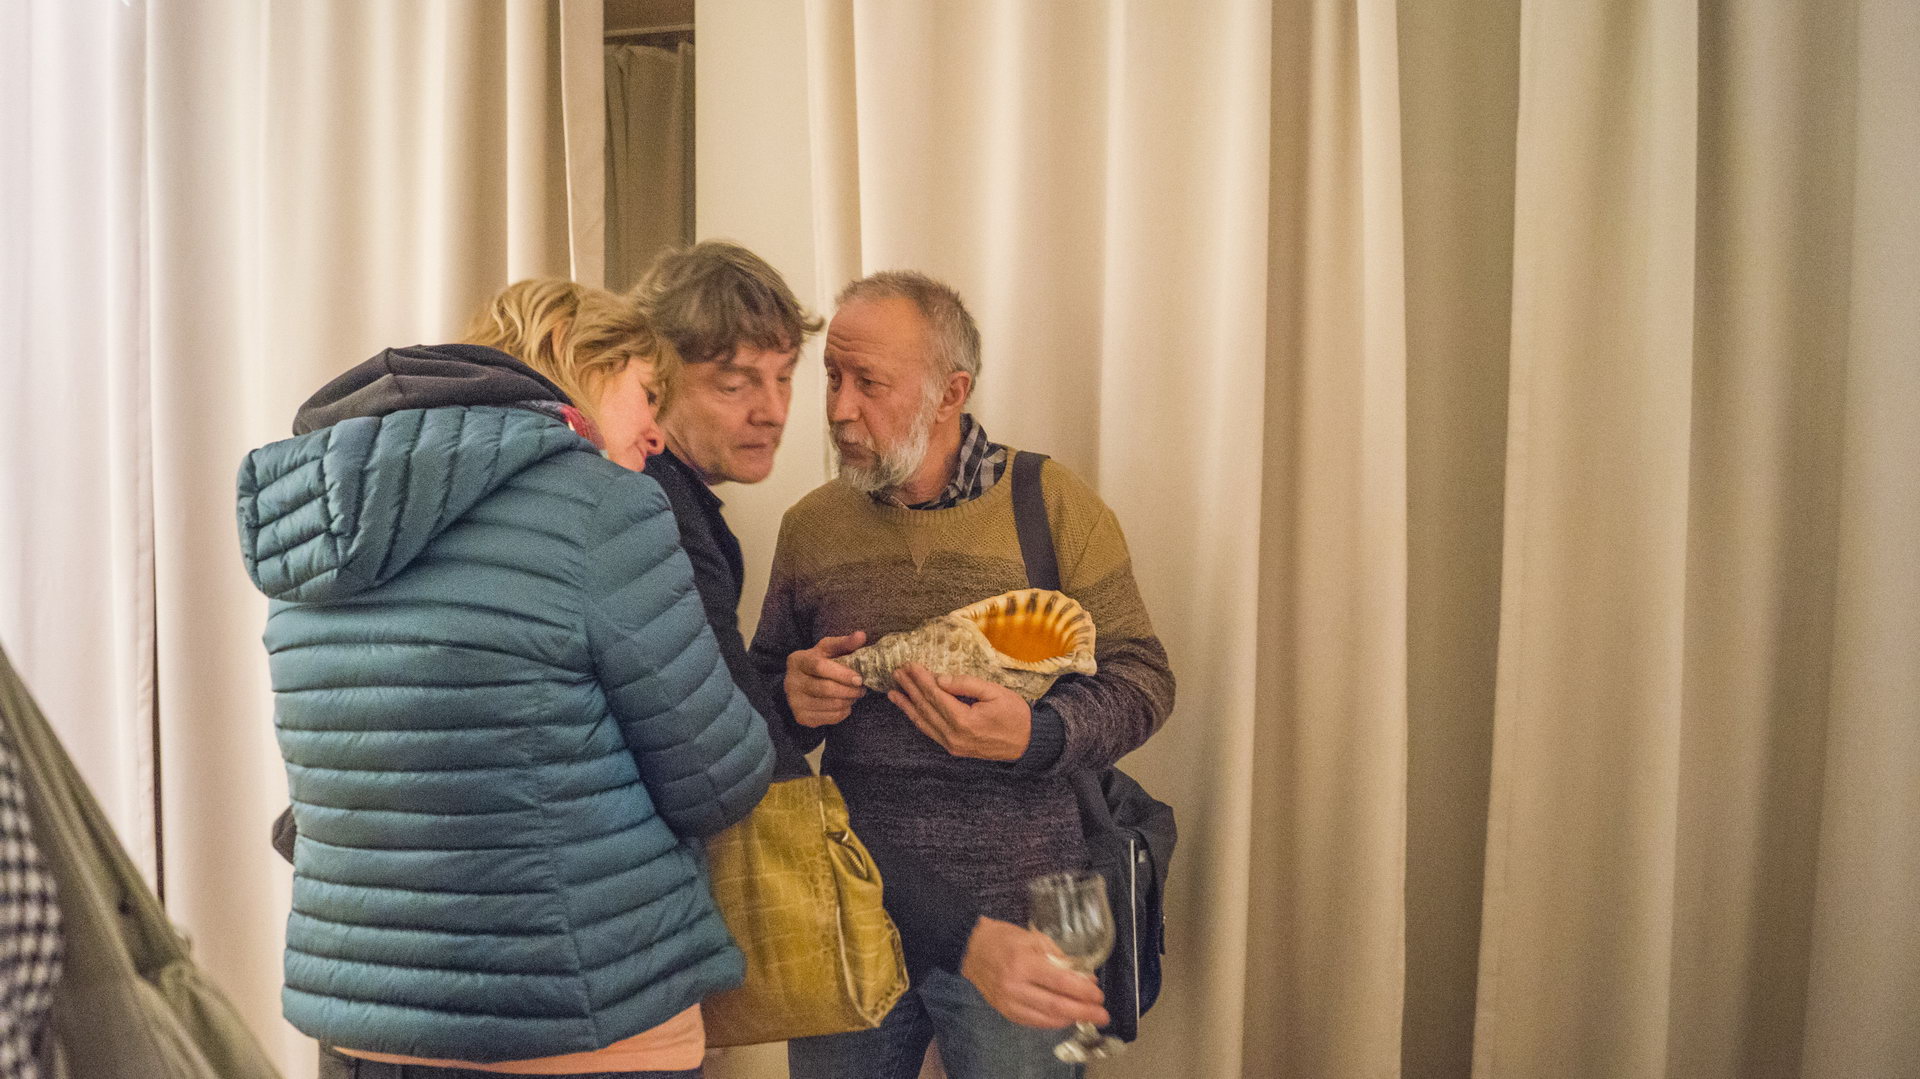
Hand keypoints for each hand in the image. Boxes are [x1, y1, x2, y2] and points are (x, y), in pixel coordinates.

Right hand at [785, 631, 867, 727]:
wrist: (800, 684)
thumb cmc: (819, 663)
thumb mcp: (828, 650)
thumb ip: (845, 643)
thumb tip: (861, 636)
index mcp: (797, 660)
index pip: (820, 667)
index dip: (842, 674)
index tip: (859, 678)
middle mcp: (791, 682)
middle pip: (825, 689)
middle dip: (849, 690)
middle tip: (862, 689)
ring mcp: (794, 702)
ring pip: (829, 705)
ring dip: (848, 701)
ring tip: (855, 695)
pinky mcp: (801, 717)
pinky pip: (829, 718)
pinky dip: (843, 712)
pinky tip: (845, 704)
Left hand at [888, 665, 1031, 760]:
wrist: (1028, 743)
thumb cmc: (1015, 715)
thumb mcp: (994, 692)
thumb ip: (965, 684)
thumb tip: (939, 679)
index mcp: (964, 720)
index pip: (935, 695)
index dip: (920, 679)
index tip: (909, 665)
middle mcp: (954, 736)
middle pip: (925, 708)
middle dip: (910, 689)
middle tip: (897, 673)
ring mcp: (953, 745)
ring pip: (923, 723)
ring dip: (907, 705)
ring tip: (893, 692)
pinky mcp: (954, 749)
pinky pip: (931, 732)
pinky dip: (918, 719)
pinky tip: (909, 710)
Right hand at [961, 917, 1107, 1029]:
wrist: (971, 949)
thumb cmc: (1004, 938)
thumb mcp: (1034, 938)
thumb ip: (1060, 958)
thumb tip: (1085, 978)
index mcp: (1023, 963)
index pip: (1060, 982)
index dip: (1082, 991)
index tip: (1099, 994)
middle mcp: (1015, 986)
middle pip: (1055, 1005)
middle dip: (1083, 1011)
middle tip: (1102, 1015)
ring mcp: (1008, 1002)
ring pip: (1045, 1018)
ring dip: (1070, 1019)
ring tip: (1087, 1016)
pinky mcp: (1004, 1011)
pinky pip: (1033, 1022)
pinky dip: (1052, 1022)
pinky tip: (1066, 1018)